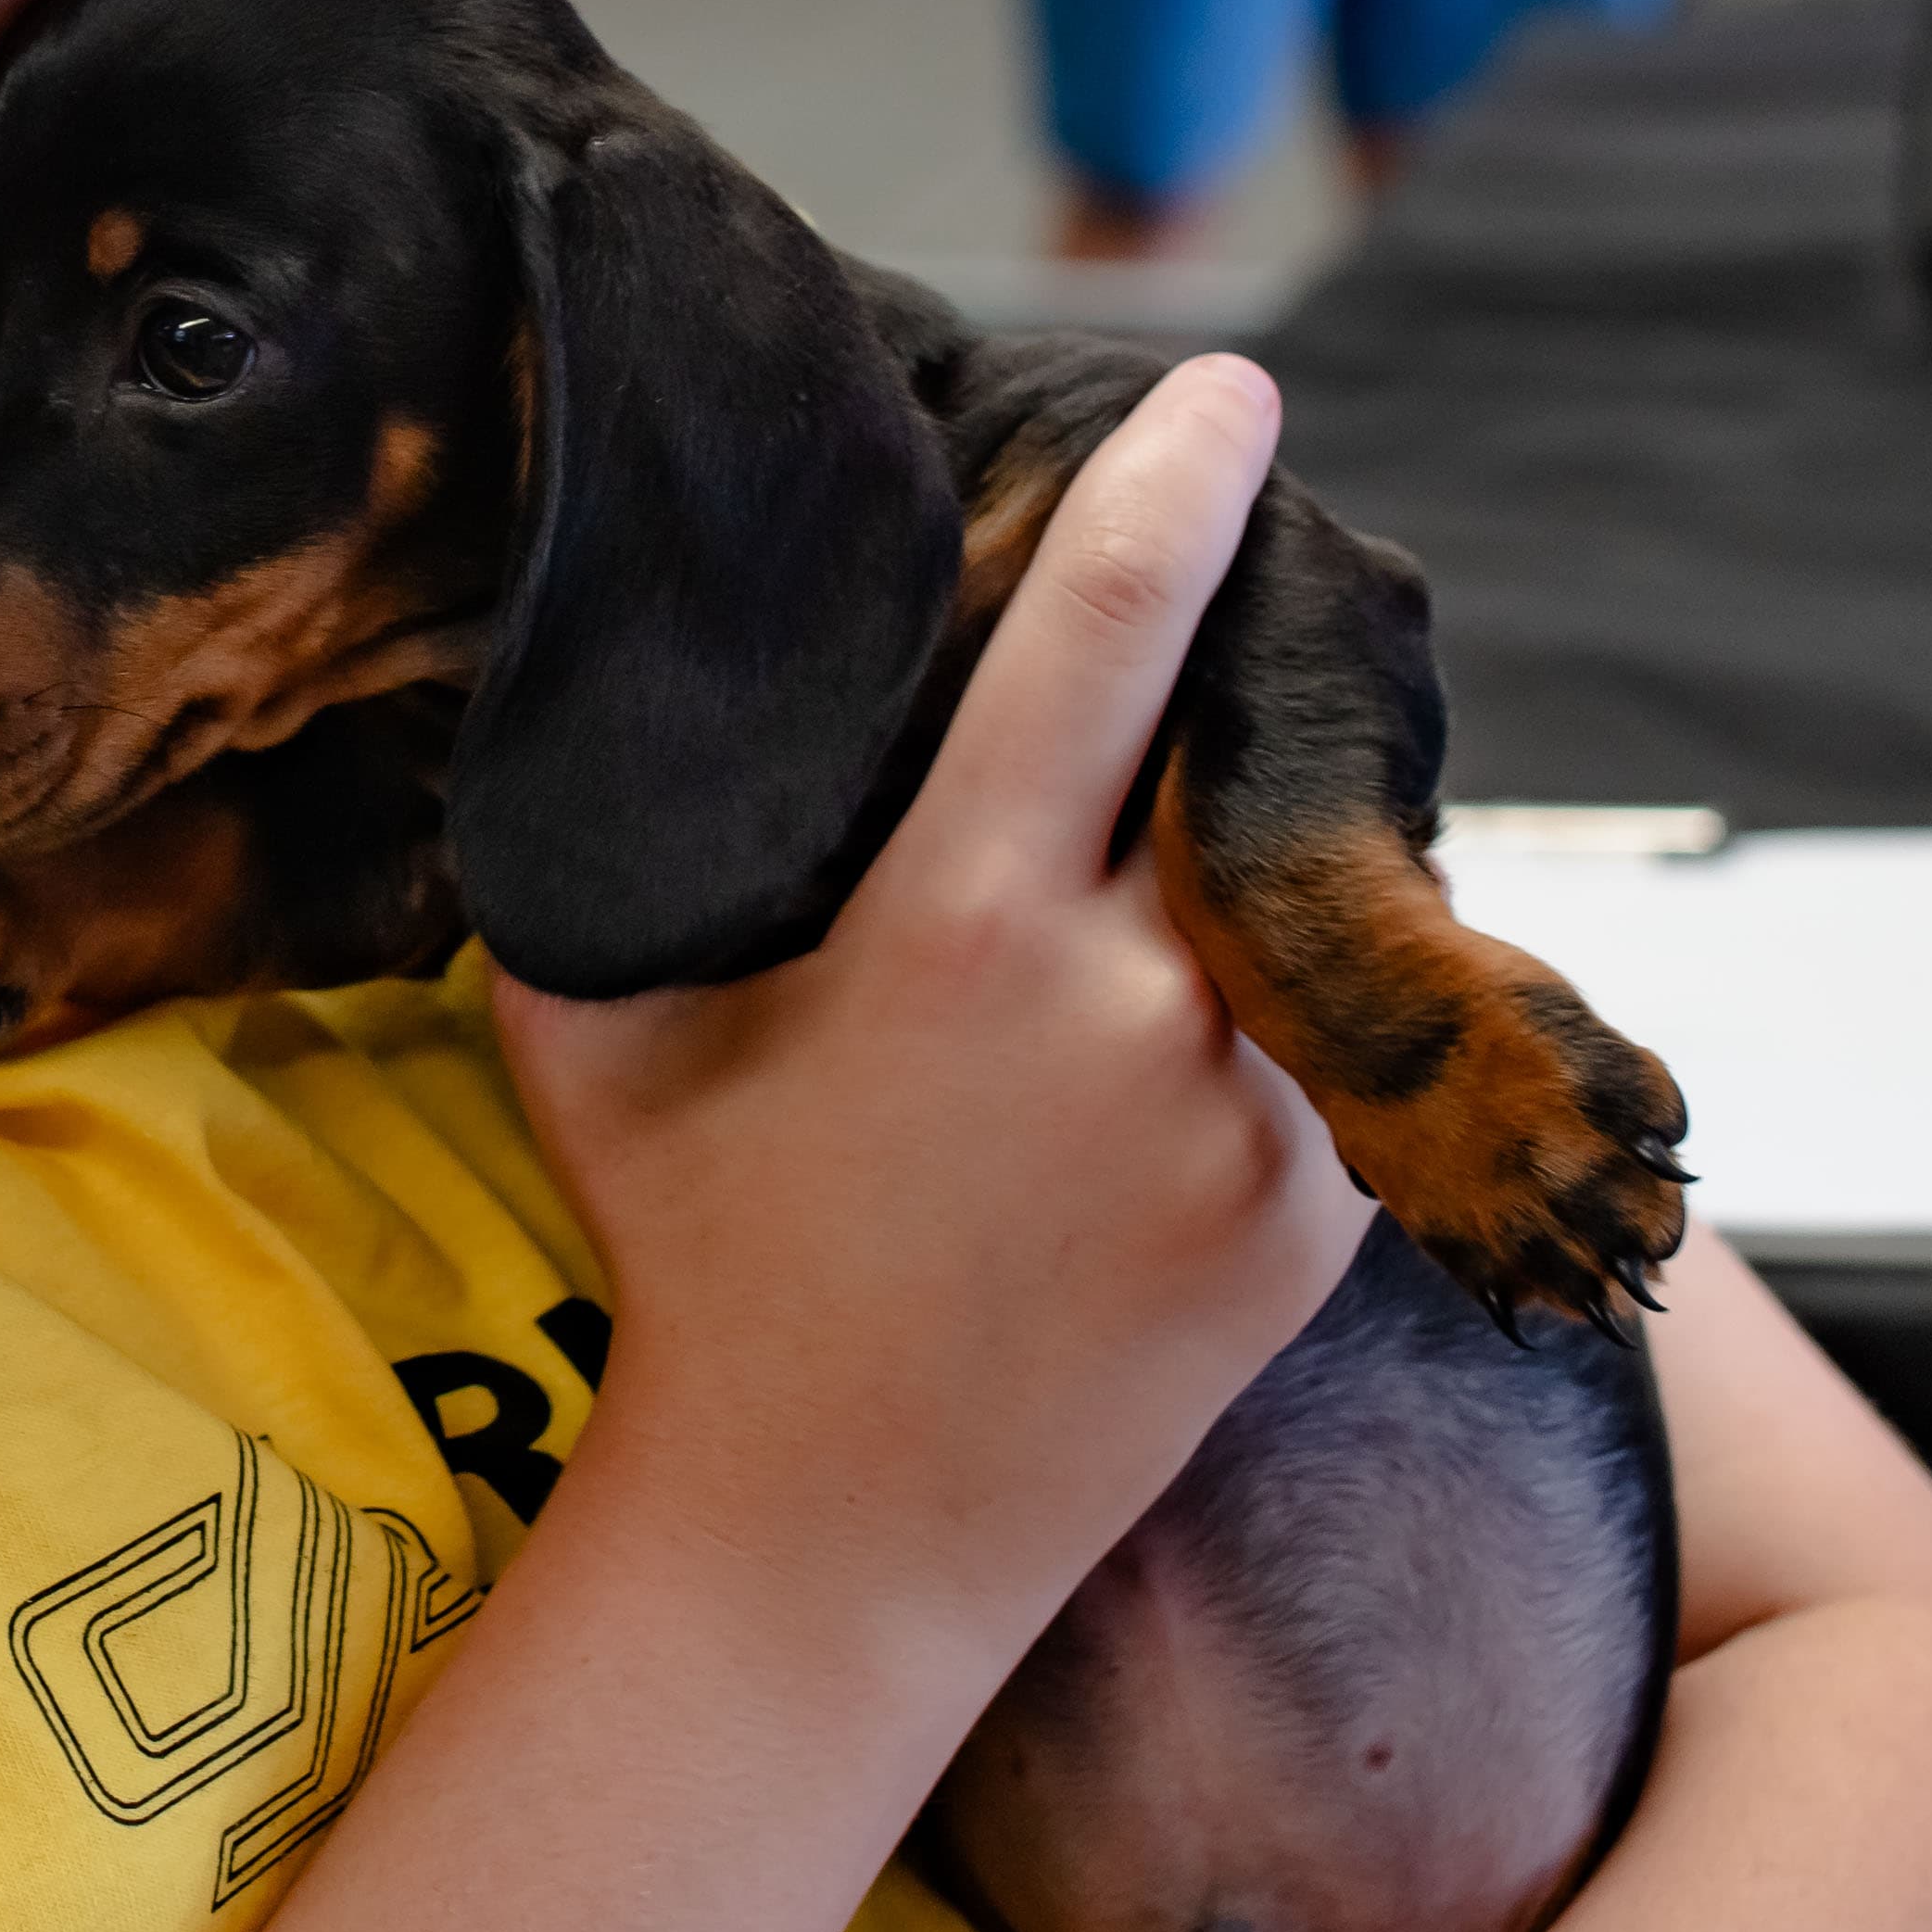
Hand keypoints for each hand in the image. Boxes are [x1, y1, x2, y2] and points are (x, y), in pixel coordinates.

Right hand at [487, 359, 1365, 1666]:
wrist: (831, 1540)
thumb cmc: (696, 1260)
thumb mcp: (598, 1026)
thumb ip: (610, 835)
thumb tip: (590, 652)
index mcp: (961, 927)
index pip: (1104, 639)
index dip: (1178, 492)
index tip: (1239, 391)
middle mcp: (1133, 1008)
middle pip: (1235, 744)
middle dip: (1237, 659)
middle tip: (1221, 579)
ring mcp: (1249, 1121)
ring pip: (1307, 891)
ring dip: (1267, 828)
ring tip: (1200, 805)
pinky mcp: (1319, 1217)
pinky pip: (1341, 1031)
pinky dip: (1295, 975)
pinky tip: (1218, 968)